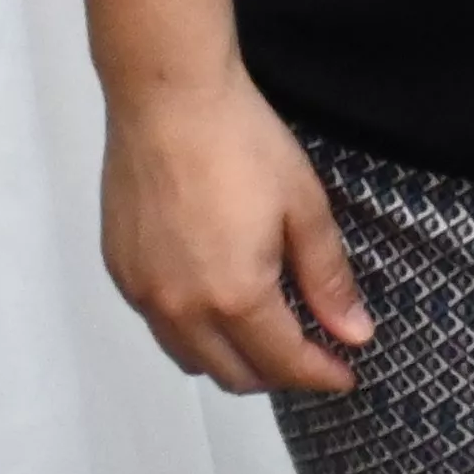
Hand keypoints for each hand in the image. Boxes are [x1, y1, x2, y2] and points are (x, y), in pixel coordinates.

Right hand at [98, 64, 375, 392]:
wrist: (168, 97)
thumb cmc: (240, 141)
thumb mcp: (303, 206)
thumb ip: (327, 279)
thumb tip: (353, 333)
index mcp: (235, 297)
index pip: (284, 363)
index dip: (320, 374)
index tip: (344, 373)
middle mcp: (182, 308)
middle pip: (234, 375)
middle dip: (278, 374)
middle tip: (309, 351)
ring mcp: (143, 293)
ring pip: (191, 358)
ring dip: (231, 359)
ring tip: (263, 331)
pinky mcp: (120, 271)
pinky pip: (160, 325)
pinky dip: (191, 329)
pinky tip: (214, 297)